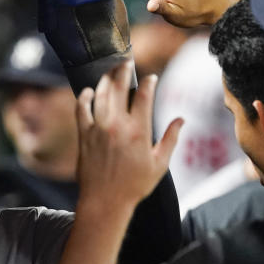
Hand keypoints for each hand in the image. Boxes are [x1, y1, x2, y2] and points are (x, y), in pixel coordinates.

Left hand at [75, 61, 181, 208]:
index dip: (148, 82)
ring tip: (110, 72)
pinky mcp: (84, 136)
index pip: (143, 96)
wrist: (106, 201)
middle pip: (119, 88)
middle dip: (123, 70)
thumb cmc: (135, 185)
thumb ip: (171, 139)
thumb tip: (181, 120)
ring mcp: (98, 129)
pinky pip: (81, 110)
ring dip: (105, 80)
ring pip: (100, 95)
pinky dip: (84, 98)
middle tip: (126, 62)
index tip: (151, 77)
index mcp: (138, 131)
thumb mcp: (160, 164)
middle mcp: (117, 126)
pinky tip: (88, 91)